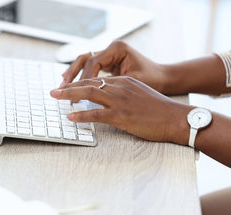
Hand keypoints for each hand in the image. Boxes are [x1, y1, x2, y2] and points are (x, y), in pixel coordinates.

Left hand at [51, 76, 192, 144]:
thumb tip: (108, 100)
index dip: (79, 83)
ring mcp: (120, 101)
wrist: (177, 118)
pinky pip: (96, 114)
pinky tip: (71, 117)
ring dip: (69, 96)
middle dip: (69, 86)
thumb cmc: (161, 110)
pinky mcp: (122, 116)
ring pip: (89, 94)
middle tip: (54, 91)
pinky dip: (81, 115)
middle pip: (89, 83)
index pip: (97, 79)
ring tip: (56, 98)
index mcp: (125, 81)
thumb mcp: (141, 95)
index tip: (68, 86)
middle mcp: (120, 87)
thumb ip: (124, 94)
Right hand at [60, 41, 169, 93]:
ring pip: (84, 62)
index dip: (83, 79)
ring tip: (63, 86)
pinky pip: (90, 68)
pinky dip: (81, 76)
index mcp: (118, 49)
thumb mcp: (132, 82)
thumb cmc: (153, 80)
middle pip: (84, 59)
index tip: (76, 93)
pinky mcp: (109, 63)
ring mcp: (109, 55)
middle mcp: (112, 49)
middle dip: (72, 75)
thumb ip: (111, 85)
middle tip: (62, 88)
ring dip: (73, 75)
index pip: (93, 62)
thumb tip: (91, 93)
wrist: (165, 78)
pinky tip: (72, 85)